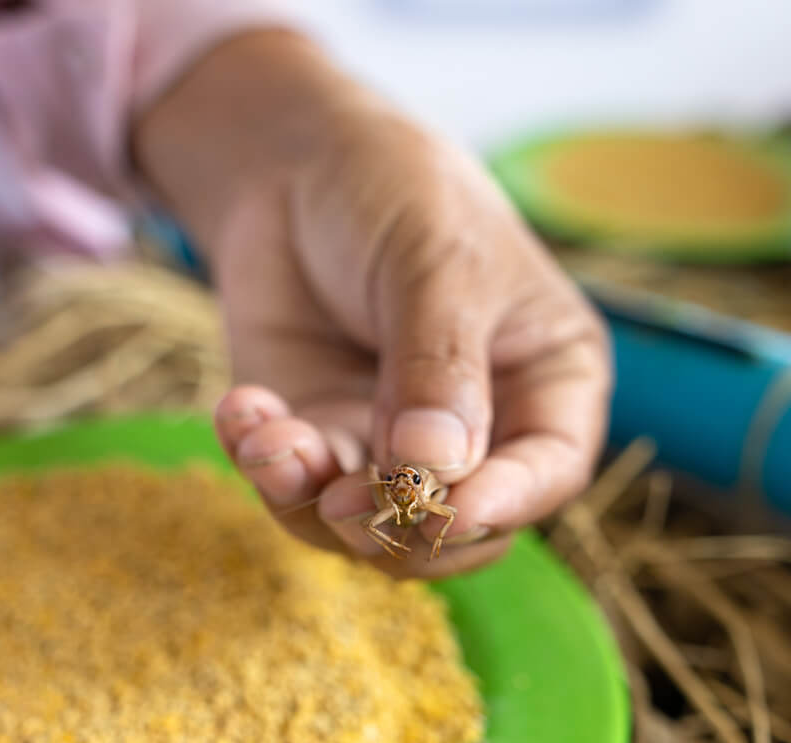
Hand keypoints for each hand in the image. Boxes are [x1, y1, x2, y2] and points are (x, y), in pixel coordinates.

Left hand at [135, 31, 610, 576]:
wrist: (293, 164)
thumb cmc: (397, 191)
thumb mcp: (435, 262)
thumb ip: (439, 365)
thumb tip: (436, 468)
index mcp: (545, 379)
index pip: (549, 470)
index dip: (507, 502)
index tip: (454, 509)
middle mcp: (479, 430)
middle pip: (458, 531)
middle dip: (397, 526)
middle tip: (340, 498)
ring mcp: (393, 444)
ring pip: (370, 530)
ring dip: (314, 505)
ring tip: (271, 445)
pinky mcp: (320, 440)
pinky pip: (296, 491)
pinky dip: (264, 467)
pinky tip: (241, 412)